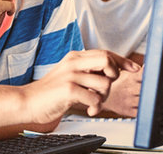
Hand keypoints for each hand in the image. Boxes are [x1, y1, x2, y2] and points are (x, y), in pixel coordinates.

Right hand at [19, 50, 139, 123]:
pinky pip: (94, 98)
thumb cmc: (50, 92)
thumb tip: (111, 71)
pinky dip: (95, 107)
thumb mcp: (69, 75)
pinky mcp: (68, 89)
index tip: (134, 68)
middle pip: (107, 60)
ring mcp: (70, 75)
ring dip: (103, 97)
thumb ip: (86, 71)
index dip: (122, 60)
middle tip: (104, 86)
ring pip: (104, 83)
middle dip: (113, 75)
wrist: (27, 101)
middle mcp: (73, 63)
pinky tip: (88, 109)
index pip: (105, 53)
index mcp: (74, 57)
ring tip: (93, 102)